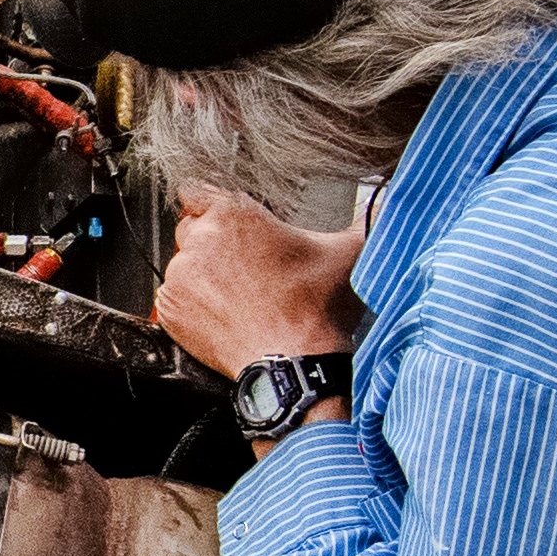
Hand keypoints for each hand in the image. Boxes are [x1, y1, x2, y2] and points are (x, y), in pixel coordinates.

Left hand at [155, 200, 366, 377]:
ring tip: (242, 296)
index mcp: (234, 213)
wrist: (295, 364)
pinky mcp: (171, 310)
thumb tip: (385, 205)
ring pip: (184, 265)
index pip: (197, 190)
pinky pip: (175, 298)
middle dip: (215, 243)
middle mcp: (199, 240)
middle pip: (192, 228)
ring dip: (205, 276)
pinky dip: (193, 305)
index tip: (229, 224)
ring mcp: (181, 277)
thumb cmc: (315, 310)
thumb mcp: (349, 253)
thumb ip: (366, 219)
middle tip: (248, 268)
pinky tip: (227, 314)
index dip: (213, 206)